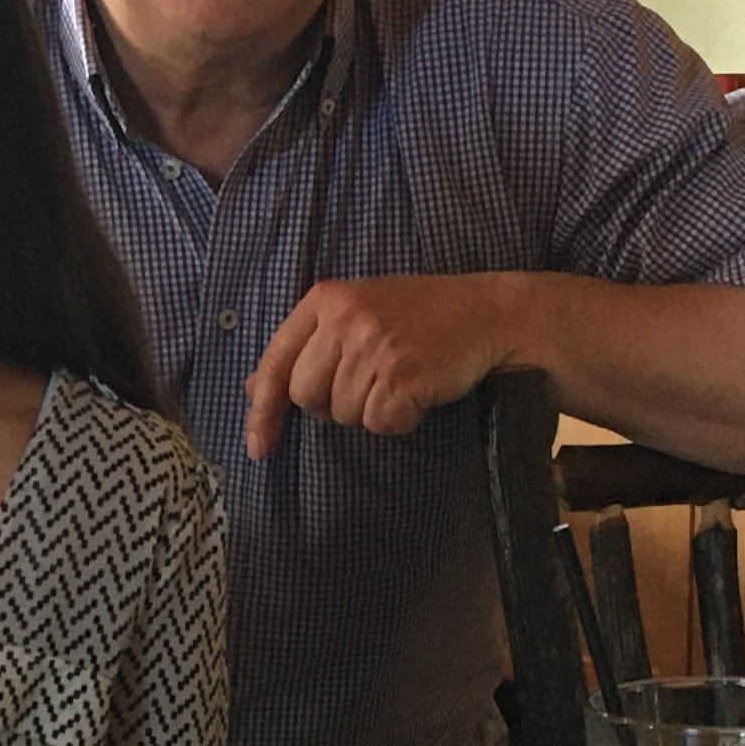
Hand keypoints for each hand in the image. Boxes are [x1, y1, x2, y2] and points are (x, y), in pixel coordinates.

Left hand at [243, 273, 536, 457]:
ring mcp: (373, 346)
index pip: (276, 361)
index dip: (263, 409)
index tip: (259, 446)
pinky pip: (379, 423)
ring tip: (402, 379)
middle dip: (332, 405)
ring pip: (344, 414)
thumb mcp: (358, 312)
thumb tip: (255, 387)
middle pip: (305, 395)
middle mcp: (344, 319)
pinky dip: (400, 419)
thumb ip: (308, 345)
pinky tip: (419, 392)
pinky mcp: (402, 375)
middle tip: (371, 385)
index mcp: (325, 299)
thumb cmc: (422, 316)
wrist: (489, 313)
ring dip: (372, 410)